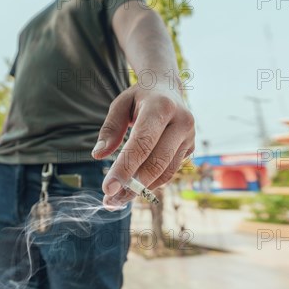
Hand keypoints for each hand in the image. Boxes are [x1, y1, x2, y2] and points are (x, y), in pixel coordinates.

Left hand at [92, 80, 194, 209]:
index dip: (125, 167)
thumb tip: (98, 155)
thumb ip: (110, 129)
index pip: (142, 142)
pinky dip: (151, 183)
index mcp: (161, 106)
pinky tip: (134, 188)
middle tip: (110, 200)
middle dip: (132, 185)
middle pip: (156, 162)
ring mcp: (189, 136)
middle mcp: (181, 121)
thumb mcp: (120, 104)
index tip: (108, 188)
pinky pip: (170, 172)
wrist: (168, 88)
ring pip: (165, 171)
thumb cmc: (140, 97)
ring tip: (118, 199)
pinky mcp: (191, 148)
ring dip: (141, 189)